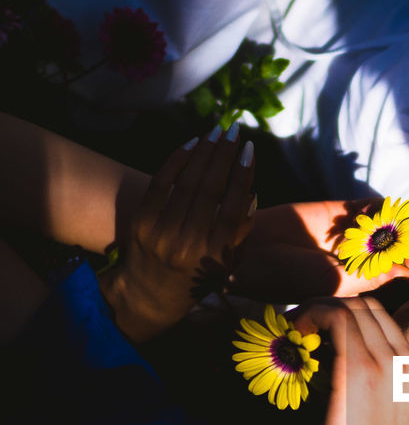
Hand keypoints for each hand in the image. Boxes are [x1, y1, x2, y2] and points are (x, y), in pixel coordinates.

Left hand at [101, 129, 254, 340]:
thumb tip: (252, 192)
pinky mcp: (141, 222)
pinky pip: (160, 183)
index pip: (233, 207)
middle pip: (210, 189)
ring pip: (187, 182)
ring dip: (204, 152)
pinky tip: (191, 144)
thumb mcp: (227, 263)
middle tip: (235, 130)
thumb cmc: (197, 277)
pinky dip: (176, 160)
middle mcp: (188, 244)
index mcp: (215, 256)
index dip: (243, 175)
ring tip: (217, 132)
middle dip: (224, 154)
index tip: (250, 150)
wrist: (150, 295)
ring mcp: (162, 232)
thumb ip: (241, 232)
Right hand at [232, 199, 408, 300]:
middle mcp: (360, 262)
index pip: (402, 283)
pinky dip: (384, 207)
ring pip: (394, 229)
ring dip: (401, 228)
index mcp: (361, 288)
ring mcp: (353, 236)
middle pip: (405, 254)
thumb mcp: (333, 285)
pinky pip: (375, 207)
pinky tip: (376, 214)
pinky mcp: (341, 212)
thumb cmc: (287, 279)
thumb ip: (371, 277)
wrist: (249, 249)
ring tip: (394, 232)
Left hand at [296, 298, 408, 424]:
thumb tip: (334, 362)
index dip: (345, 315)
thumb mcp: (382, 418)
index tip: (317, 329)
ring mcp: (387, 365)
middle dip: (329, 307)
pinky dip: (312, 318)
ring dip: (317, 311)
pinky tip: (296, 336)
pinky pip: (336, 321)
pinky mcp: (358, 373)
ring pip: (351, 309)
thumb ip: (371, 386)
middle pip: (367, 307)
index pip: (383, 320)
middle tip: (301, 325)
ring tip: (296, 330)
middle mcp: (408, 362)